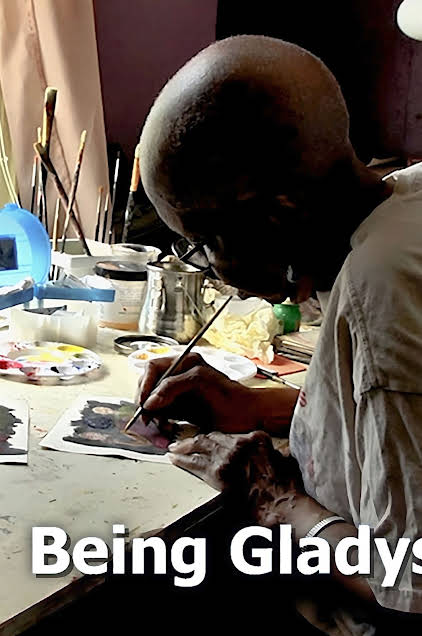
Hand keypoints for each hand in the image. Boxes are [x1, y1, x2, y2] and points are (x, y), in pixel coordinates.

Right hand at [137, 352, 259, 432]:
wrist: (247, 415)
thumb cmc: (230, 396)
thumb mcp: (199, 382)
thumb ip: (172, 386)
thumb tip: (150, 401)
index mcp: (183, 363)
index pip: (152, 368)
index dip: (145, 385)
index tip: (144, 403)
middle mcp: (178, 376)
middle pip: (149, 388)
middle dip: (146, 405)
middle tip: (148, 420)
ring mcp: (179, 394)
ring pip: (153, 405)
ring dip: (153, 418)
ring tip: (161, 429)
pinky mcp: (180, 410)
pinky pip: (162, 417)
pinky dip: (160, 426)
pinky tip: (167, 431)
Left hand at [168, 430, 303, 523]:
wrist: (282, 504)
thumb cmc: (286, 488)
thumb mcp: (283, 460)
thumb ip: (269, 453)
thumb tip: (267, 456)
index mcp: (256, 438)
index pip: (229, 435)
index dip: (216, 439)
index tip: (209, 440)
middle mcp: (239, 443)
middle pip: (211, 437)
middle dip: (196, 440)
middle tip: (183, 441)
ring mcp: (227, 457)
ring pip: (200, 446)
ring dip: (185, 447)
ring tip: (174, 448)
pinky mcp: (217, 474)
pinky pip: (195, 465)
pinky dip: (182, 460)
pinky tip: (174, 459)